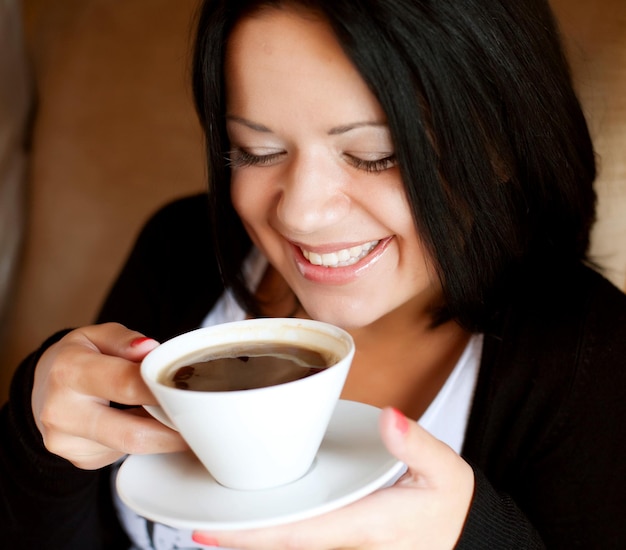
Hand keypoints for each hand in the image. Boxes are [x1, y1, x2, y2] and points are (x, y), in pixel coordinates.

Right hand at [32, 322, 187, 469]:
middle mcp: (62, 411)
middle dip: (174, 431)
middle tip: (203, 425)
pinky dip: (144, 440)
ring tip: (181, 419)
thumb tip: (151, 349)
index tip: (192, 395)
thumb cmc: (79, 358)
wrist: (42, 390)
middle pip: (132, 432)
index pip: (126, 383)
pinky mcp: (79, 460)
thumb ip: (125, 340)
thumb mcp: (97, 336)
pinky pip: (123, 454)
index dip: (162, 390)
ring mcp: (66, 442)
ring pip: (131, 448)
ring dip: (162, 435)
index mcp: (70, 371)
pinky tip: (148, 424)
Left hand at [192, 407, 473, 549]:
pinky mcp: (345, 541)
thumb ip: (416, 445)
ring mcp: (345, 546)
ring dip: (250, 533)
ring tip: (209, 511)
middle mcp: (349, 542)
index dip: (251, 535)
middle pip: (282, 544)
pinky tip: (253, 512)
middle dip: (236, 537)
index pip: (299, 532)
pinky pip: (302, 538)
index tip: (208, 532)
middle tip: (191, 518)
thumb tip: (390, 418)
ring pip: (289, 544)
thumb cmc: (450, 504)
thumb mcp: (445, 470)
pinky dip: (273, 529)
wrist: (465, 536)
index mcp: (368, 523)